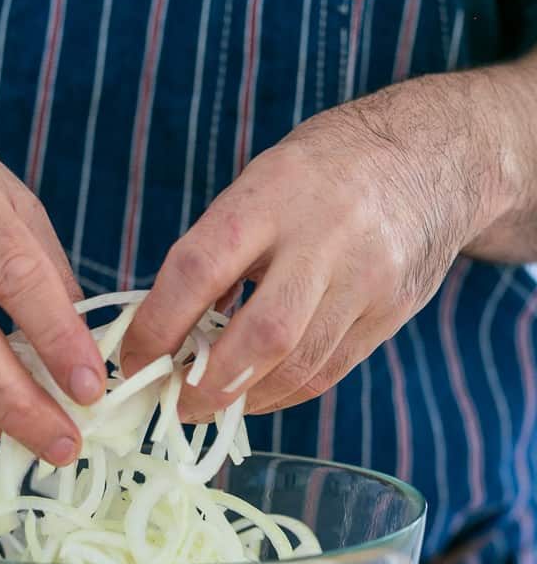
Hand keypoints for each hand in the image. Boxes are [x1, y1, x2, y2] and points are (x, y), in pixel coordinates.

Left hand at [122, 71, 524, 419]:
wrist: (431, 158)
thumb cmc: (321, 174)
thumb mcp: (261, 182)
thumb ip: (218, 250)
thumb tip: (165, 331)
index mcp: (272, 193)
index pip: (199, 268)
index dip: (157, 325)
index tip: (132, 361)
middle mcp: (325, 237)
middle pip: (262, 335)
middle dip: (209, 385)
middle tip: (176, 404)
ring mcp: (366, 278)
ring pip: (298, 365)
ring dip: (244, 399)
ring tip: (210, 405)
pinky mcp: (390, 312)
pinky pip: (328, 372)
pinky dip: (281, 395)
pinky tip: (255, 395)